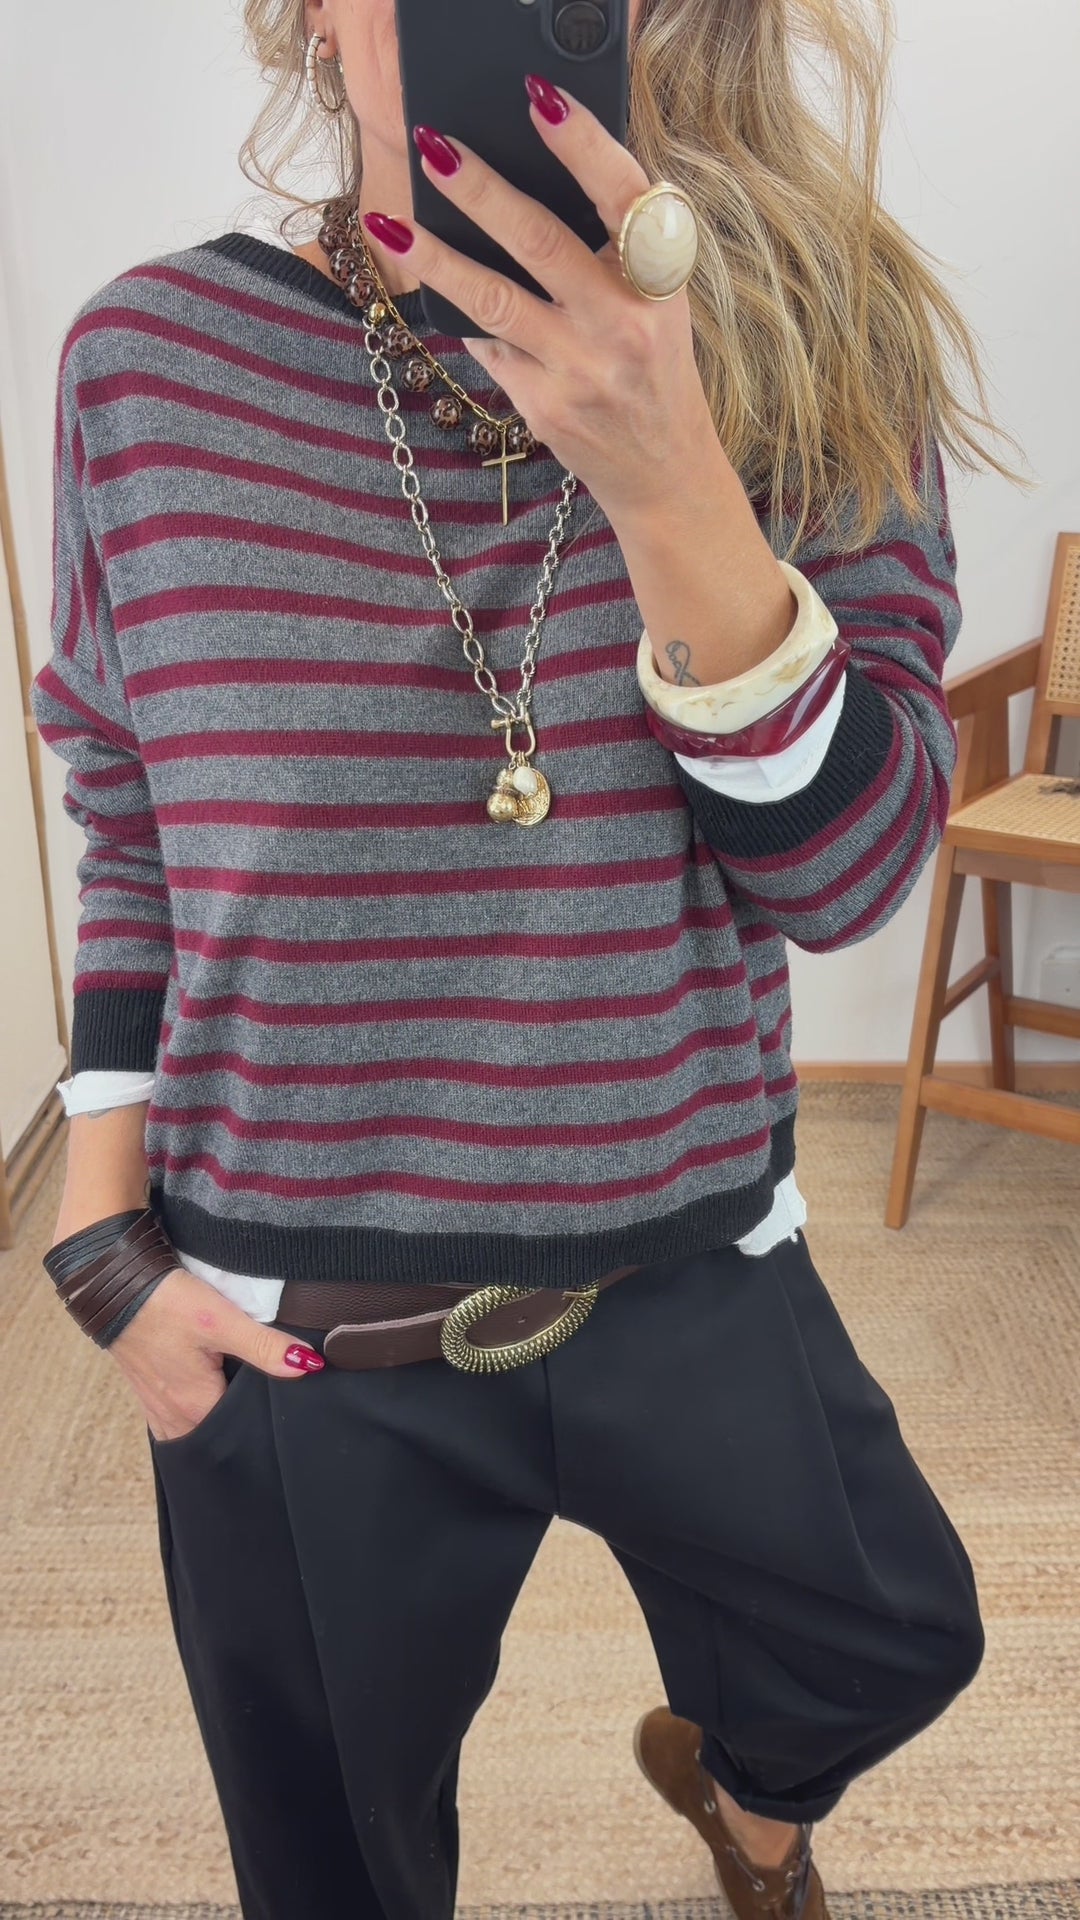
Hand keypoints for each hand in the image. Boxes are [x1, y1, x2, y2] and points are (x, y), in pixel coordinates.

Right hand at [108, 1267, 322, 1443]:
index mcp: (195, 1408)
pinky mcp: (150, 1392)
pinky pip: (179, 1417)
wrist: (114, 1285)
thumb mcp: (222, 1320)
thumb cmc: (165, 1303)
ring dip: (218, 1419)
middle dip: (243, 1426)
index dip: (266, 1422)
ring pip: (198, 1429)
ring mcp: (158, 1407)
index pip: (242, 1432)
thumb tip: (308, 1365)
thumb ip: (265, 1346)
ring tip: (244, 1401)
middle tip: (269, 1404)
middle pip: (219, 1435)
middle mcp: (174, 1418)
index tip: (286, 1408)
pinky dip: (198, 1411)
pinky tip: (211, 1392)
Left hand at [365, 77, 718, 520]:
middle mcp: (624, 324)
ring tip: (389, 223)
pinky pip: (485, 346)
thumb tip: (527, 177)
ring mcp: (580, 369)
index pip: (624, 197)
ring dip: (434, 257)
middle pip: (541, 242)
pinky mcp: (543, 407)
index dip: (583, 145)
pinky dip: (455, 311)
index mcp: (660, 282)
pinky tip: (424, 282)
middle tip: (435, 147)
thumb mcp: (658, 301)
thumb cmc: (654, 365)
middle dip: (480, 190)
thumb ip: (615, 246)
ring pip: (493, 300)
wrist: (664, 471)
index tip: (541, 101)